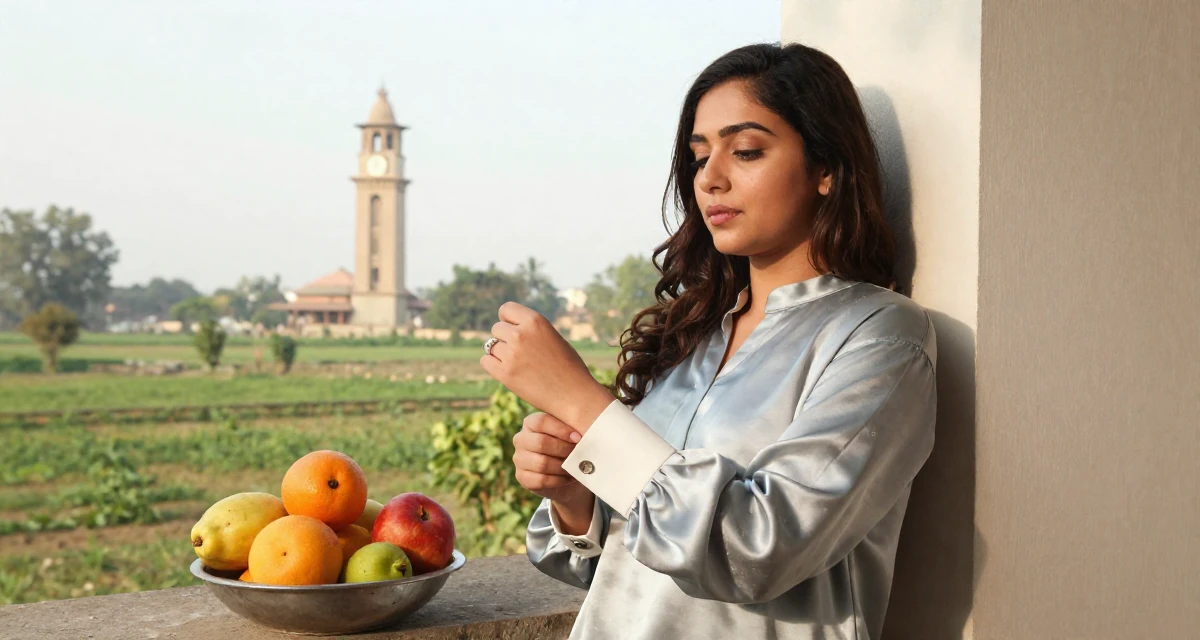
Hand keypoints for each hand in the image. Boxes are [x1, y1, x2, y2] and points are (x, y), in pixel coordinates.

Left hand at [481, 302, 614, 432]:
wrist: (574, 395)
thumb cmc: (568, 366)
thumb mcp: (552, 337)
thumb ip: (531, 330)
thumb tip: (507, 327)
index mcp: (535, 321)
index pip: (506, 309)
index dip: (507, 319)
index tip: (513, 329)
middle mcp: (521, 334)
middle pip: (496, 329)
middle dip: (505, 338)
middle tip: (520, 352)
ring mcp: (511, 354)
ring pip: (491, 346)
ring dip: (500, 353)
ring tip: (519, 363)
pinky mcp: (505, 374)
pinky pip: (486, 361)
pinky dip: (493, 365)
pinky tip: (508, 370)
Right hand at [512, 412, 592, 507]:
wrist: (567, 475)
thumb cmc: (570, 448)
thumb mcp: (571, 434)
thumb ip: (573, 428)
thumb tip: (582, 435)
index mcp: (531, 423)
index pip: (541, 422)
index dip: (561, 430)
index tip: (579, 438)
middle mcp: (521, 439)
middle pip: (541, 443)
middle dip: (564, 450)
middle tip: (579, 454)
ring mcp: (519, 459)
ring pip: (541, 463)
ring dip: (563, 467)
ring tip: (575, 467)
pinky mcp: (522, 477)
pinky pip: (541, 480)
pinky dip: (558, 480)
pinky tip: (568, 478)